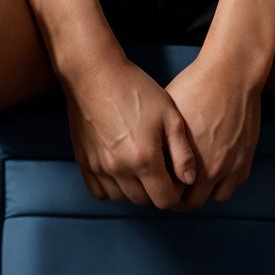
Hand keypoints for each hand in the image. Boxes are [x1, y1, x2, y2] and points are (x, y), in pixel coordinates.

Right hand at [63, 49, 197, 208]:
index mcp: (144, 159)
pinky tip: (121, 168)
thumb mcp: (169, 114)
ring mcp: (99, 167)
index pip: (165, 199)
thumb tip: (190, 180)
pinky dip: (112, 187)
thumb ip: (182, 152)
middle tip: (160, 166)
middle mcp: (120, 169)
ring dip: (135, 189)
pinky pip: (100, 192)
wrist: (95, 73)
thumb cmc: (135, 89)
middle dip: (156, 189)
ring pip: (122, 198)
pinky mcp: (84, 162)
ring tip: (141, 165)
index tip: (176, 174)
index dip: (176, 190)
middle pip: (144, 201)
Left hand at [161, 52, 262, 209]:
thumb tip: (145, 150)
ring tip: (196, 178)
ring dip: (205, 191)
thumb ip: (160, 139)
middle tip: (174, 185)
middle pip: (191, 201)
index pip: (169, 192)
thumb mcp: (167, 112)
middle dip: (181, 196)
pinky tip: (216, 168)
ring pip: (215, 197)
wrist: (231, 73)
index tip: (160, 181)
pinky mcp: (246, 159)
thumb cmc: (195, 86)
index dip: (163, 188)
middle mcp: (209, 169)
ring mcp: (231, 166)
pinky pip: (234, 186)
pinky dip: (225, 182)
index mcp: (185, 159)